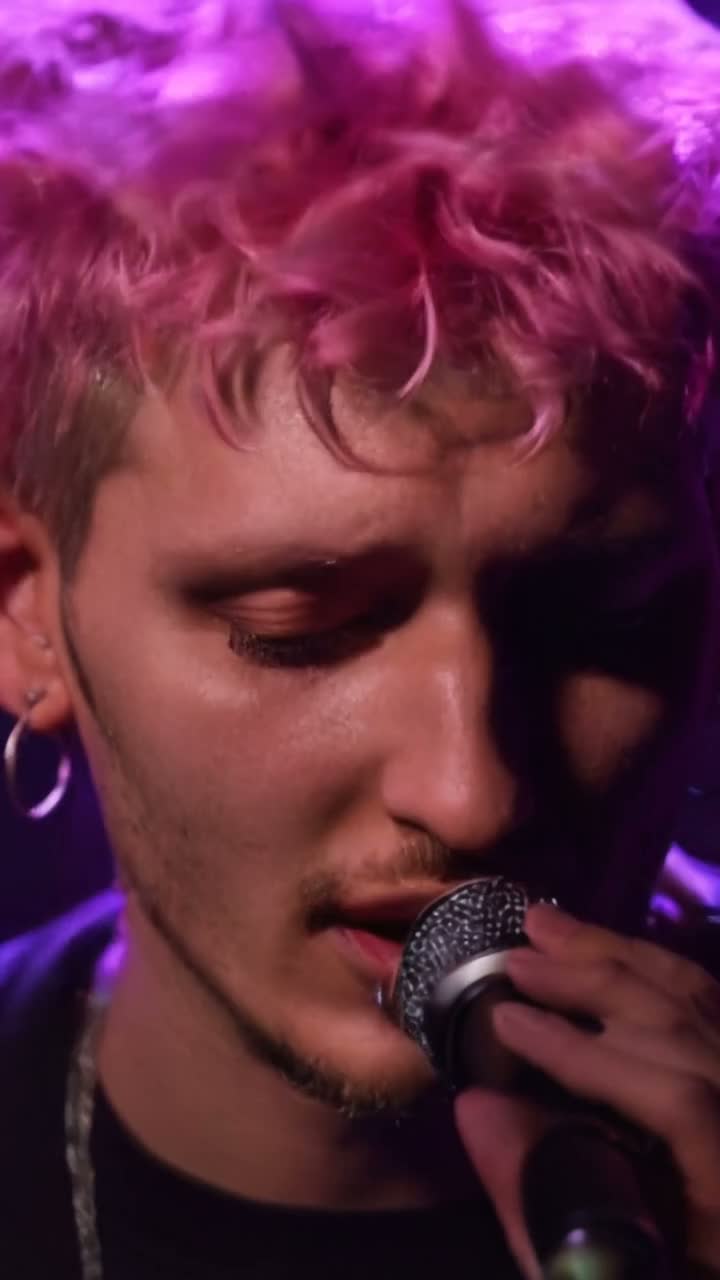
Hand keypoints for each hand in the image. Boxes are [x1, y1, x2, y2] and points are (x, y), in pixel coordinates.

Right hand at [454, 903, 719, 1278]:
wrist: (718, 1256)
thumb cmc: (663, 1269)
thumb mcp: (604, 1270)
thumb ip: (537, 1203)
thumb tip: (477, 1107)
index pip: (678, 1100)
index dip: (585, 1053)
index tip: (505, 1020)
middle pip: (683, 1027)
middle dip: (593, 982)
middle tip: (515, 956)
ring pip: (695, 998)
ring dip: (615, 955)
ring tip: (548, 925)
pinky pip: (709, 999)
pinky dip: (655, 966)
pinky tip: (611, 947)